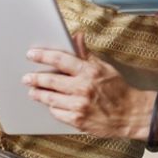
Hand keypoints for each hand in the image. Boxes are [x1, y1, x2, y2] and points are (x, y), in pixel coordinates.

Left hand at [23, 33, 150, 138]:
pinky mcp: (78, 120)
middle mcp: (83, 88)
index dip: (43, 56)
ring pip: (50, 98)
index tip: (31, 54)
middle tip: (26, 77)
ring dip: (39, 94)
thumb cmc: (118, 90)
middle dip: (35, 78)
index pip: (61, 60)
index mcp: (90, 72)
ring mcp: (79, 106)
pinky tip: (51, 104)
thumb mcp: (104, 68)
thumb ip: (86, 54)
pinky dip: (52, 108)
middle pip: (51, 81)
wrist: (131, 114)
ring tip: (33, 91)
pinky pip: (57, 113)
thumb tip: (77, 36)